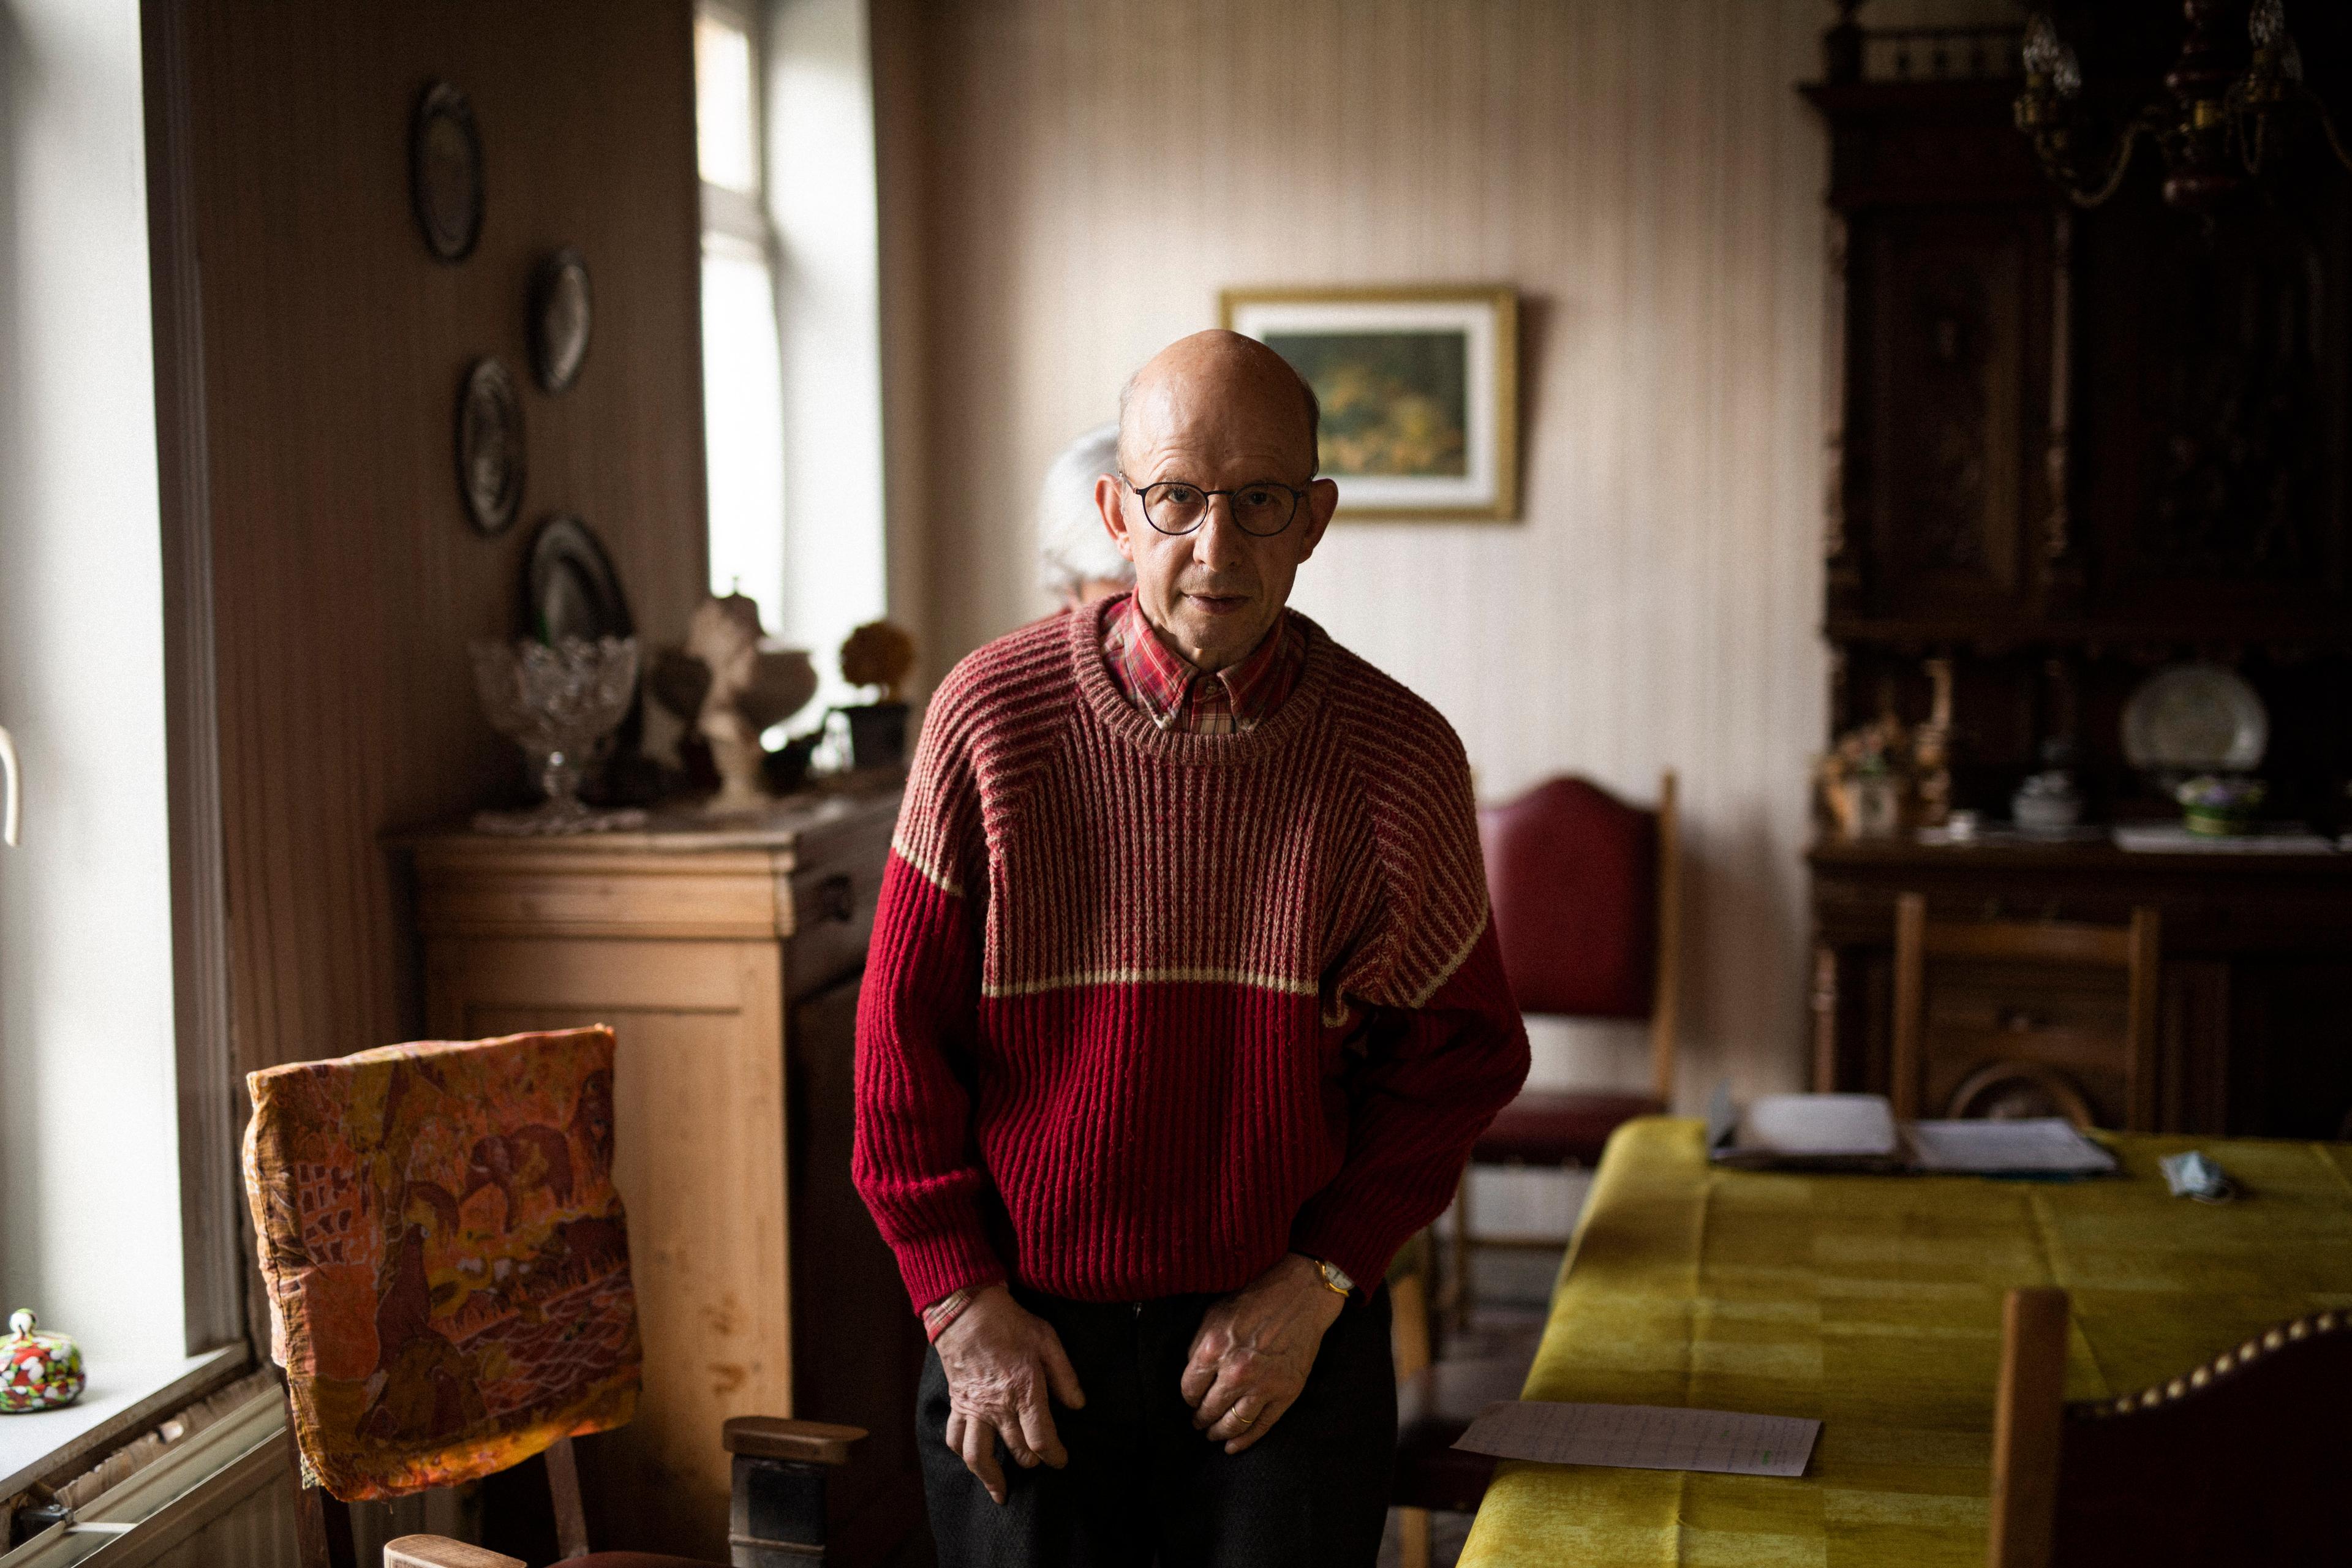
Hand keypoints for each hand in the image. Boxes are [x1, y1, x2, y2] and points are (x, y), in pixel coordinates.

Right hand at [934, 1284, 1086, 1504]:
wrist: (967, 1310)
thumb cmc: (1011, 1322)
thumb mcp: (1047, 1340)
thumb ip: (1065, 1375)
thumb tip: (1078, 1405)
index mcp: (1024, 1391)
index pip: (1041, 1439)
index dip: (1054, 1455)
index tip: (1061, 1460)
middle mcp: (998, 1406)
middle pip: (1016, 1450)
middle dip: (1031, 1461)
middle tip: (1038, 1462)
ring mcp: (974, 1408)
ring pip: (978, 1455)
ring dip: (991, 1478)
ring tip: (1000, 1492)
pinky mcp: (957, 1403)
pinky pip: (955, 1438)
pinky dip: (963, 1455)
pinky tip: (973, 1463)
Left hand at [1179, 1253, 1346, 1454]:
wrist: (1301, 1295)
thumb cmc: (1256, 1300)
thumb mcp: (1215, 1314)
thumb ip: (1200, 1346)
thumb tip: (1195, 1374)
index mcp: (1214, 1349)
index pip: (1189, 1389)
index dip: (1188, 1397)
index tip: (1191, 1400)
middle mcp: (1236, 1372)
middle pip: (1208, 1409)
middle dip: (1200, 1419)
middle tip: (1198, 1422)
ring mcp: (1263, 1385)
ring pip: (1232, 1424)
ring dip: (1218, 1433)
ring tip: (1212, 1434)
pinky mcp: (1285, 1393)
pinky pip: (1261, 1426)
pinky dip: (1245, 1441)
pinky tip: (1233, 1446)